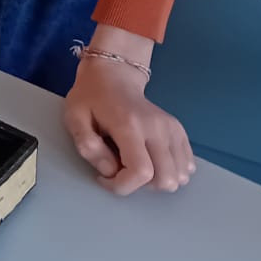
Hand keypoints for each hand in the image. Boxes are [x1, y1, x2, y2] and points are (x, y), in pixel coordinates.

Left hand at [64, 33, 194, 195]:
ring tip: (136, 162)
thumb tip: (109, 170)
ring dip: (157, 179)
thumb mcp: (74, 118)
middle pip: (166, 179)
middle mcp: (157, 127)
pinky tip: (151, 159)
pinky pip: (187, 166)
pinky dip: (170, 170)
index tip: (105, 177)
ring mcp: (172, 129)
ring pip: (180, 176)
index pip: (141, 172)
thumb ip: (87, 146)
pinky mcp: (179, 131)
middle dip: (141, 185)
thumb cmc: (90, 97)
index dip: (123, 185)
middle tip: (121, 169)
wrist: (113, 75)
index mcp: (129, 125)